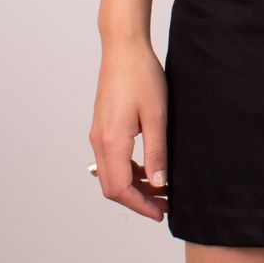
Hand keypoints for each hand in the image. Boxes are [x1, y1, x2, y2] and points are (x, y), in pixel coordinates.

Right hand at [89, 34, 169, 222]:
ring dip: (135, 187)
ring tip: (162, 190)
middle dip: (138, 201)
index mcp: (111, 141)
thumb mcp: (156, 116)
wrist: (123, 49)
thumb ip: (157, 152)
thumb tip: (159, 184)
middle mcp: (99, 141)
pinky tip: (150, 170)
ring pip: (112, 174)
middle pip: (112, 187)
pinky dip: (130, 171)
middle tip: (165, 206)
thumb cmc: (142, 76)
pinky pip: (113, 159)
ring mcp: (98, 134)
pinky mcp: (103, 127)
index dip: (141, 206)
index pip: (120, 189)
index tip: (161, 213)